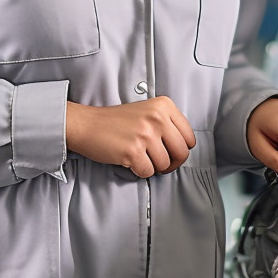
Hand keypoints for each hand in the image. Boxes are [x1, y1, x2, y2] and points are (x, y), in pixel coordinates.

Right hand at [66, 96, 196, 177]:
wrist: (87, 124)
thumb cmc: (115, 121)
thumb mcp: (147, 111)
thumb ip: (168, 124)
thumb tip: (184, 147)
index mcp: (164, 105)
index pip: (189, 136)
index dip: (182, 149)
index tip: (172, 152)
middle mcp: (157, 118)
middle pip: (182, 153)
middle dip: (172, 163)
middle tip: (161, 162)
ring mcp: (145, 134)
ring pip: (165, 165)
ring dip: (153, 167)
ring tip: (141, 157)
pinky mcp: (133, 151)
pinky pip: (148, 172)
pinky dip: (140, 171)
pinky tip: (131, 161)